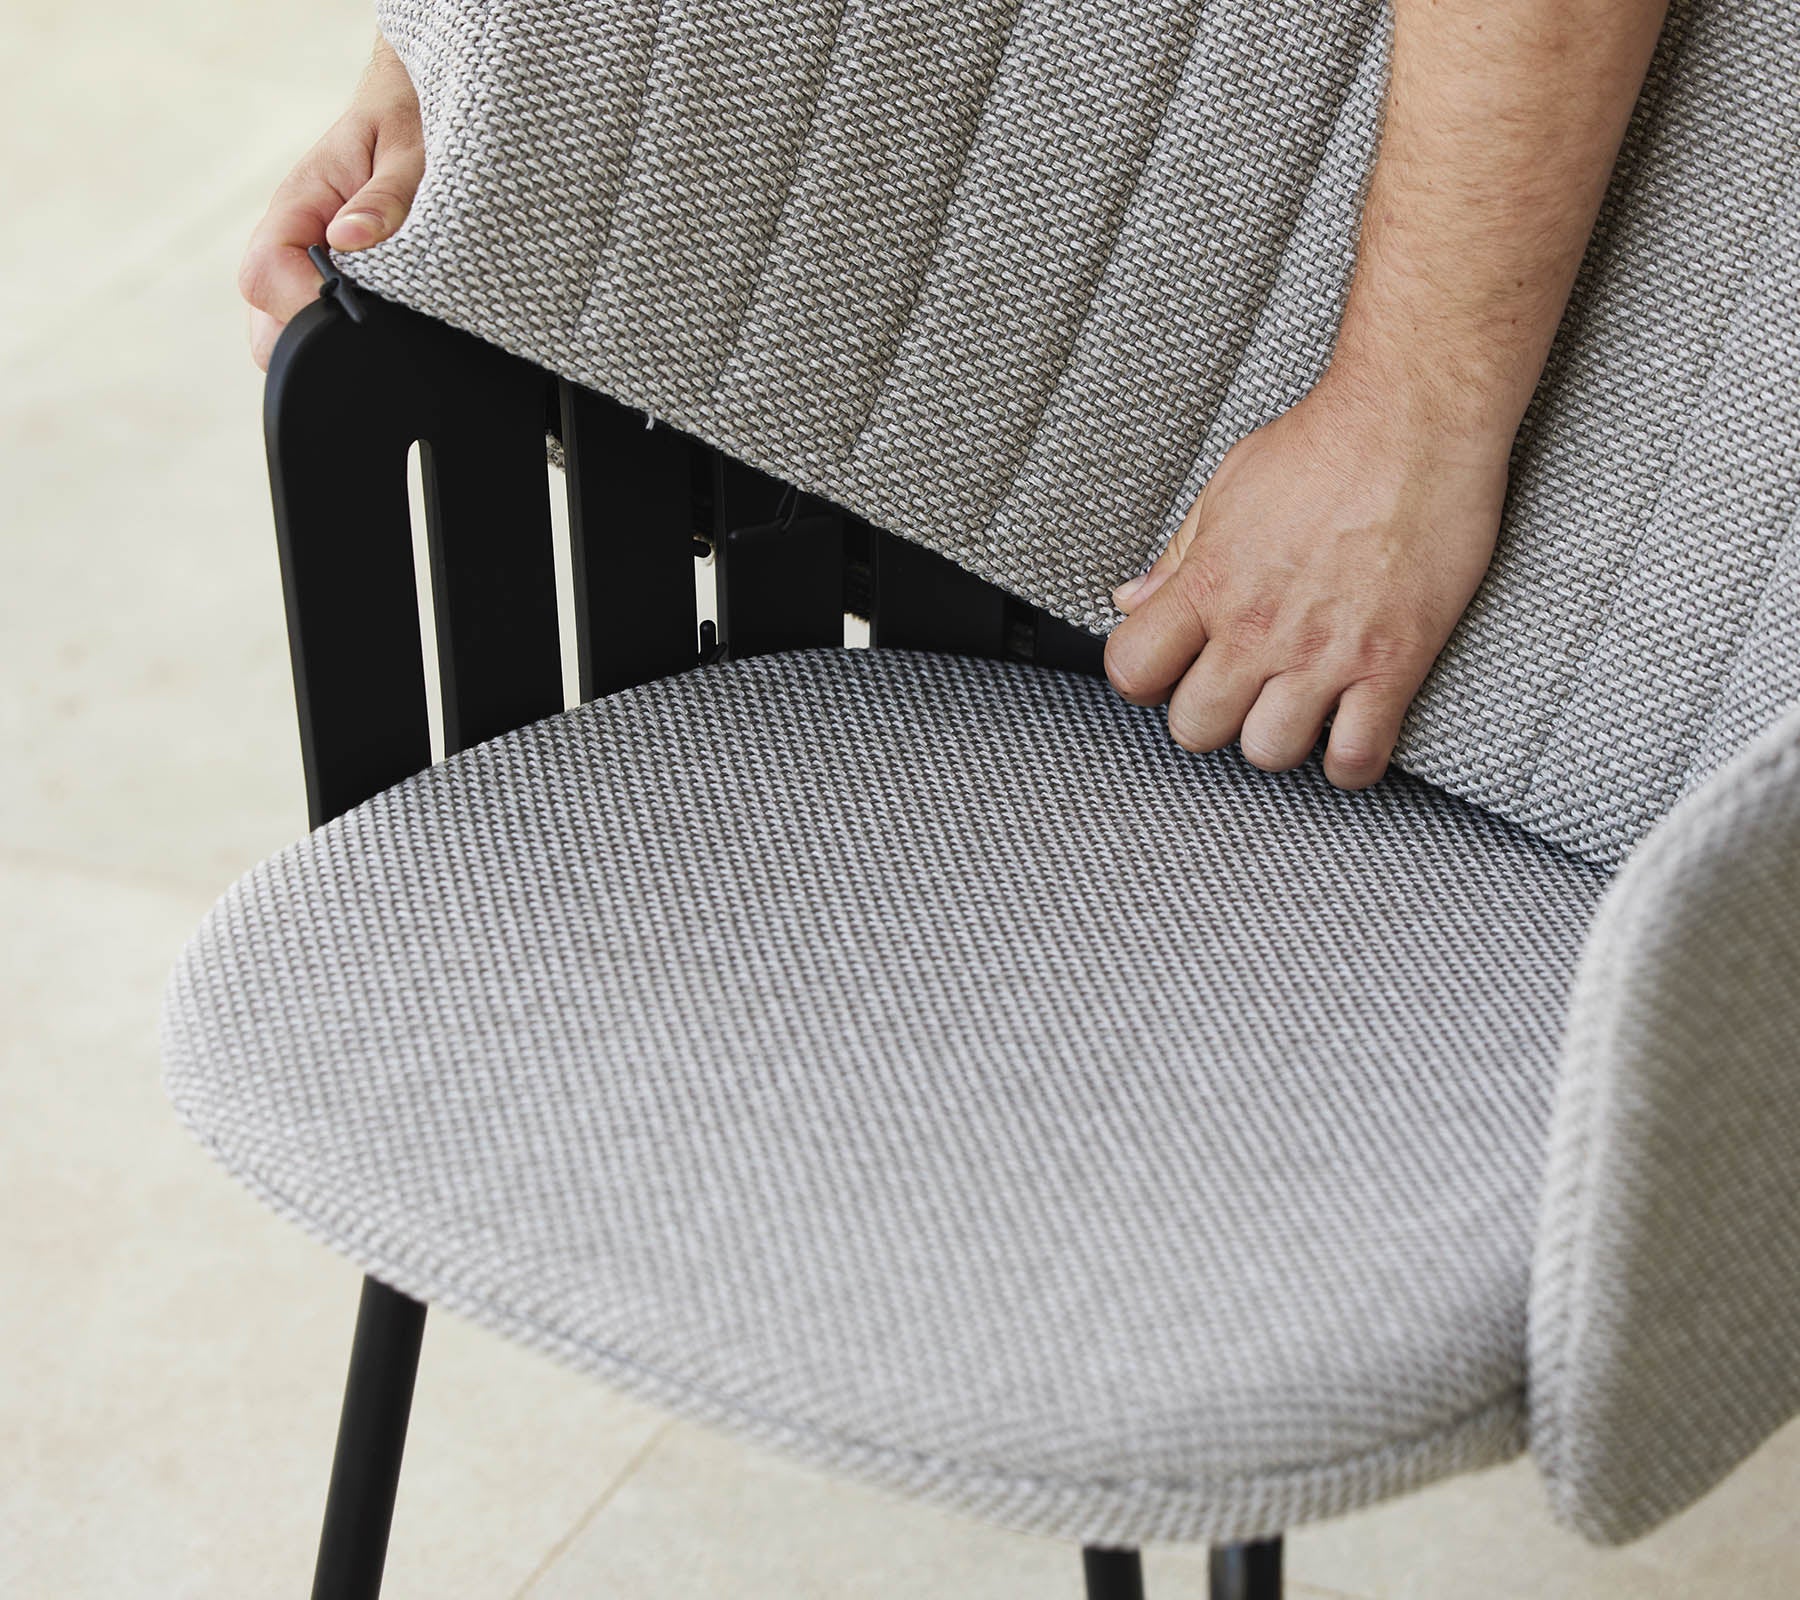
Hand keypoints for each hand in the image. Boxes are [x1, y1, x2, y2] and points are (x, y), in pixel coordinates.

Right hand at [238, 36, 422, 369]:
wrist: (409, 110)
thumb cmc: (408, 127)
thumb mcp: (408, 157)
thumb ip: (383, 200)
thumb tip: (349, 238)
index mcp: (298, 203)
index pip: (264, 273)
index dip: (301, 303)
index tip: (351, 311)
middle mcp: (289, 237)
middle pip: (264, 317)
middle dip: (309, 336)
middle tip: (372, 328)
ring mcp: (301, 261)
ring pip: (282, 326)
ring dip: (324, 334)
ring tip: (381, 319)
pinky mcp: (322, 276)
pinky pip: (311, 318)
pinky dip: (338, 329)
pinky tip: (378, 320)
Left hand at [1103, 372, 1511, 790]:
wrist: (1416, 417)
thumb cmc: (1327, 442)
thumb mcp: (1227, 488)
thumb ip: (1179, 555)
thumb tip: (1132, 599)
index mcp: (1208, 583)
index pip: (1131, 671)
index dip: (1145, 680)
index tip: (1170, 672)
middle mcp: (1257, 627)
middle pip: (1196, 728)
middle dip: (1211, 718)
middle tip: (1239, 692)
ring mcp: (1324, 652)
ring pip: (1268, 753)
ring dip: (1280, 739)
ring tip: (1297, 708)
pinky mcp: (1392, 663)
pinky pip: (1357, 757)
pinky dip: (1351, 759)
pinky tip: (1352, 729)